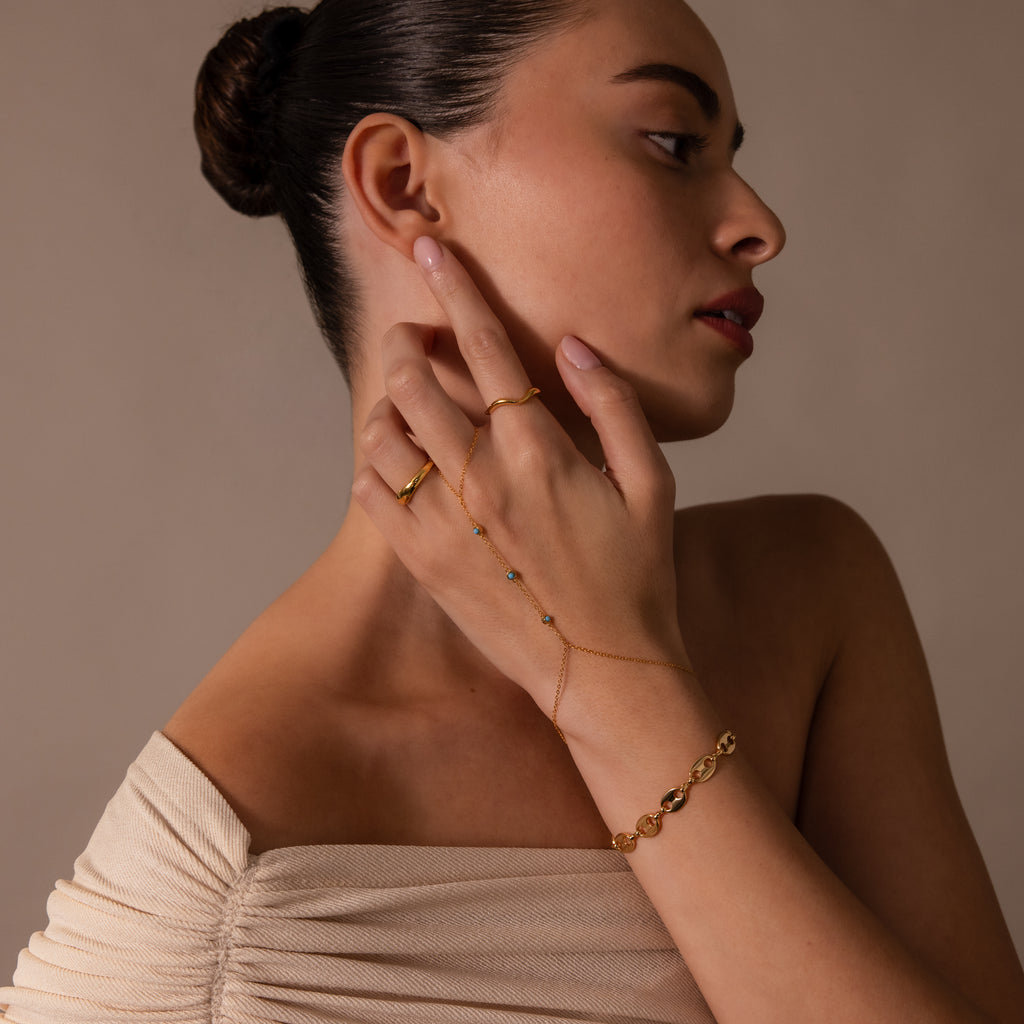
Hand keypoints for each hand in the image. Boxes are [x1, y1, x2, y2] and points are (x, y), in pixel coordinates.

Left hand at [352, 238, 687, 709]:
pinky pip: (372, 492)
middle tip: (417, 333)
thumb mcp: (651, 483)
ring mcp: (445, 522)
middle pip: (415, 379)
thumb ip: (611, 405)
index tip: (429, 249)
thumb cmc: (639, 578)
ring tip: (407, 398)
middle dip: (407, 339)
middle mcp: (481, 479)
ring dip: (386, 399)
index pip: (485, 347)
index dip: (456, 288)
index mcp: (539, 451)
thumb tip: (571, 347)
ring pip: (382, 431)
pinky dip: (374, 462)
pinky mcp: (423, 562)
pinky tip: (398, 460)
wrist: (605, 672)